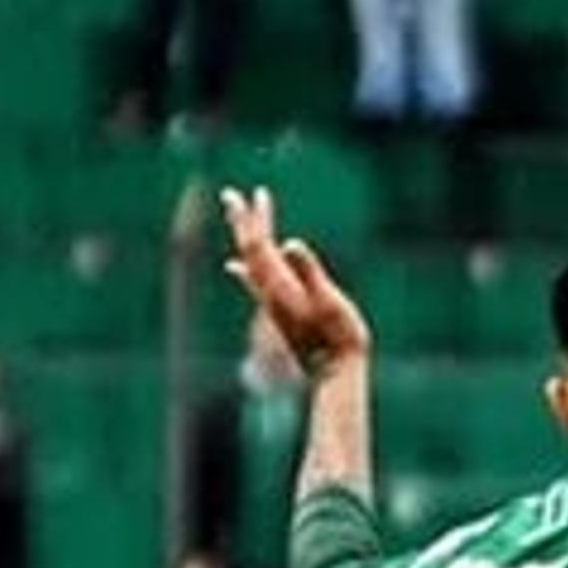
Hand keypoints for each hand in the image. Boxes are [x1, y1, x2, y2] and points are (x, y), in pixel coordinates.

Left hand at [219, 186, 372, 377]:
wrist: (333, 373)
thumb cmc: (337, 338)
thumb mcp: (328, 300)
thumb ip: (309, 272)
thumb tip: (290, 243)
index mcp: (279, 284)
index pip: (261, 244)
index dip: (258, 219)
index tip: (258, 194)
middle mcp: (270, 292)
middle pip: (250, 250)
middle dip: (241, 222)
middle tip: (230, 196)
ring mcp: (272, 302)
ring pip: (251, 263)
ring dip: (244, 238)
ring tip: (236, 220)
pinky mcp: (279, 311)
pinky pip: (254, 282)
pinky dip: (243, 268)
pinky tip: (234, 267)